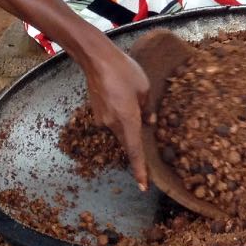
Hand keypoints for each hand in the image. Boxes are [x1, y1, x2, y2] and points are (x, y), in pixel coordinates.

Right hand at [80, 38, 152, 188]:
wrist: (96, 59)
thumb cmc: (124, 71)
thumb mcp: (145, 89)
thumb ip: (148, 109)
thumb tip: (149, 122)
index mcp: (128, 120)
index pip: (135, 152)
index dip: (139, 170)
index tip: (143, 186)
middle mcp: (113, 124)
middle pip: (128, 141)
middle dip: (136, 138)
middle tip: (142, 121)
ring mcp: (102, 119)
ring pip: (120, 129)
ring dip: (128, 121)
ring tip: (129, 95)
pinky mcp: (97, 113)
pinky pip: (112, 120)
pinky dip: (119, 114)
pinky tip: (121, 95)